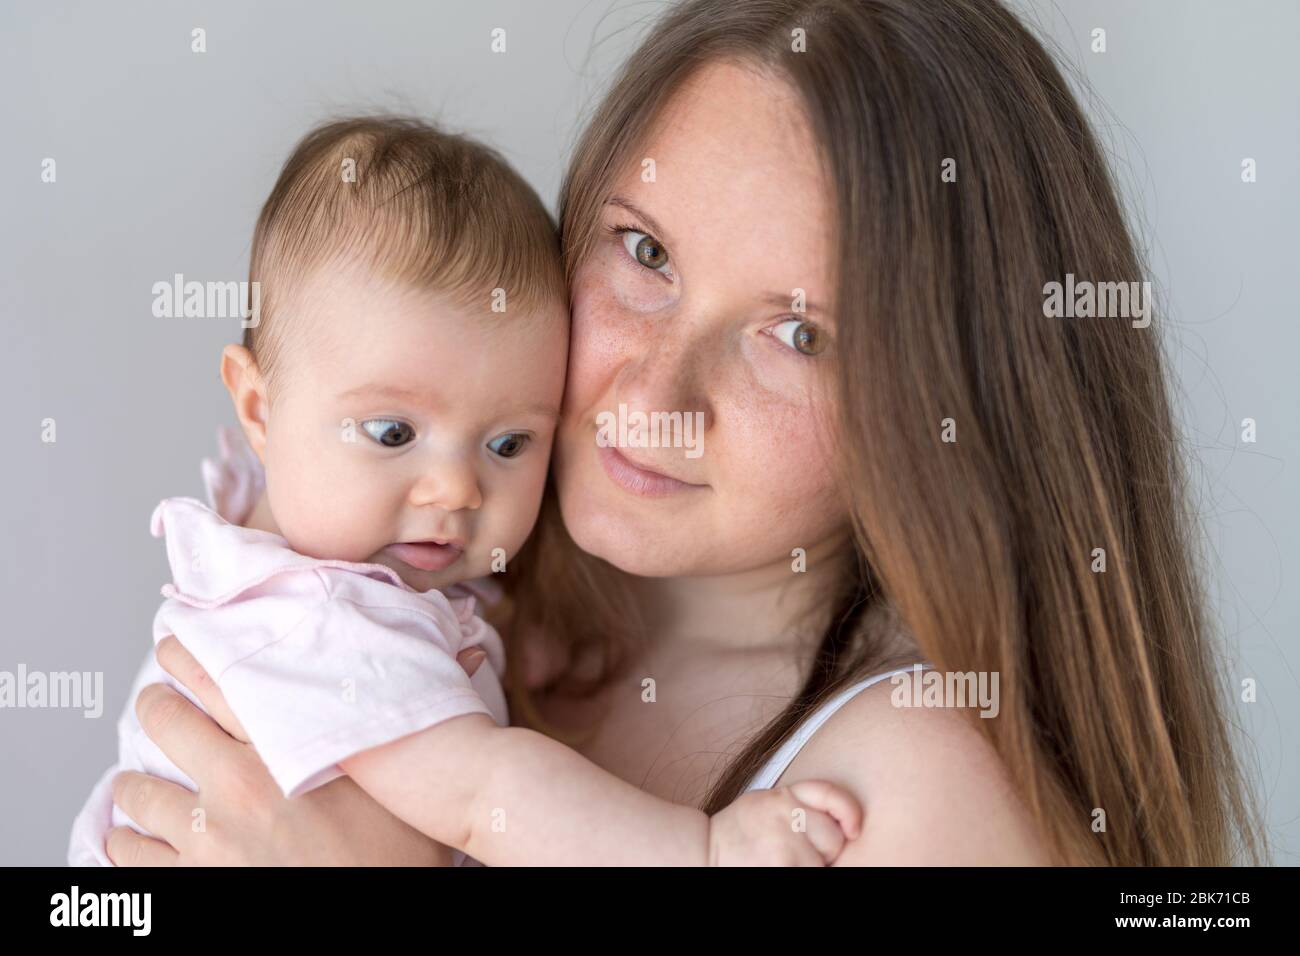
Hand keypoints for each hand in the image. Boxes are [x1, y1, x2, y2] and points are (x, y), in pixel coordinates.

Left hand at [105, 636, 487, 865]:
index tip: (176, 645)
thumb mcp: (415, 781)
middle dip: (156, 706)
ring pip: (137, 791)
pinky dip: (129, 840)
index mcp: (291, 745)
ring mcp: (207, 838)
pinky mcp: (190, 884)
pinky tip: (139, 836)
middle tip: (158, 703)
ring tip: (143, 779)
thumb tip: (475, 652)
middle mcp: (239, 784)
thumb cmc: (398, 860)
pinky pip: (129, 853)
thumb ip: (429, 711)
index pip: (217, 675)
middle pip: (163, 719)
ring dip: (137, 783)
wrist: (378, 925)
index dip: (187, 653)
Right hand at [707, 781, 862, 865]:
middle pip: (833, 837)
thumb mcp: (763, 804)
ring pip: (822, 863)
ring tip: (782, 862)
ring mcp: (783, 842)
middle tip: (795, 854)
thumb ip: (796, 805)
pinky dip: (799, 872)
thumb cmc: (737, 834)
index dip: (849, 812)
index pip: (830, 794)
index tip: (853, 829)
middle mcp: (784, 813)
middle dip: (823, 851)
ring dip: (810, 867)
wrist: (702, 853)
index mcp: (781, 796)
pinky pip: (809, 873)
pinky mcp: (782, 866)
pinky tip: (780, 867)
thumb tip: (844, 825)